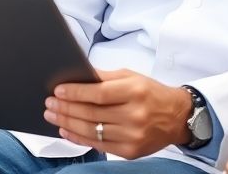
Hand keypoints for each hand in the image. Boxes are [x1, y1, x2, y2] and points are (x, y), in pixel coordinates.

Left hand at [44, 69, 192, 158]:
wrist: (178, 117)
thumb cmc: (152, 93)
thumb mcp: (132, 77)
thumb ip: (104, 76)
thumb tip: (78, 75)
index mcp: (135, 92)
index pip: (99, 94)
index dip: (75, 93)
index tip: (58, 90)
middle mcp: (135, 115)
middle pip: (92, 114)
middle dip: (66, 108)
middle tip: (49, 103)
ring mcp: (133, 136)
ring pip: (92, 131)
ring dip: (68, 123)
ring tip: (53, 115)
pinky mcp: (131, 151)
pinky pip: (99, 146)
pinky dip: (79, 138)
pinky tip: (67, 130)